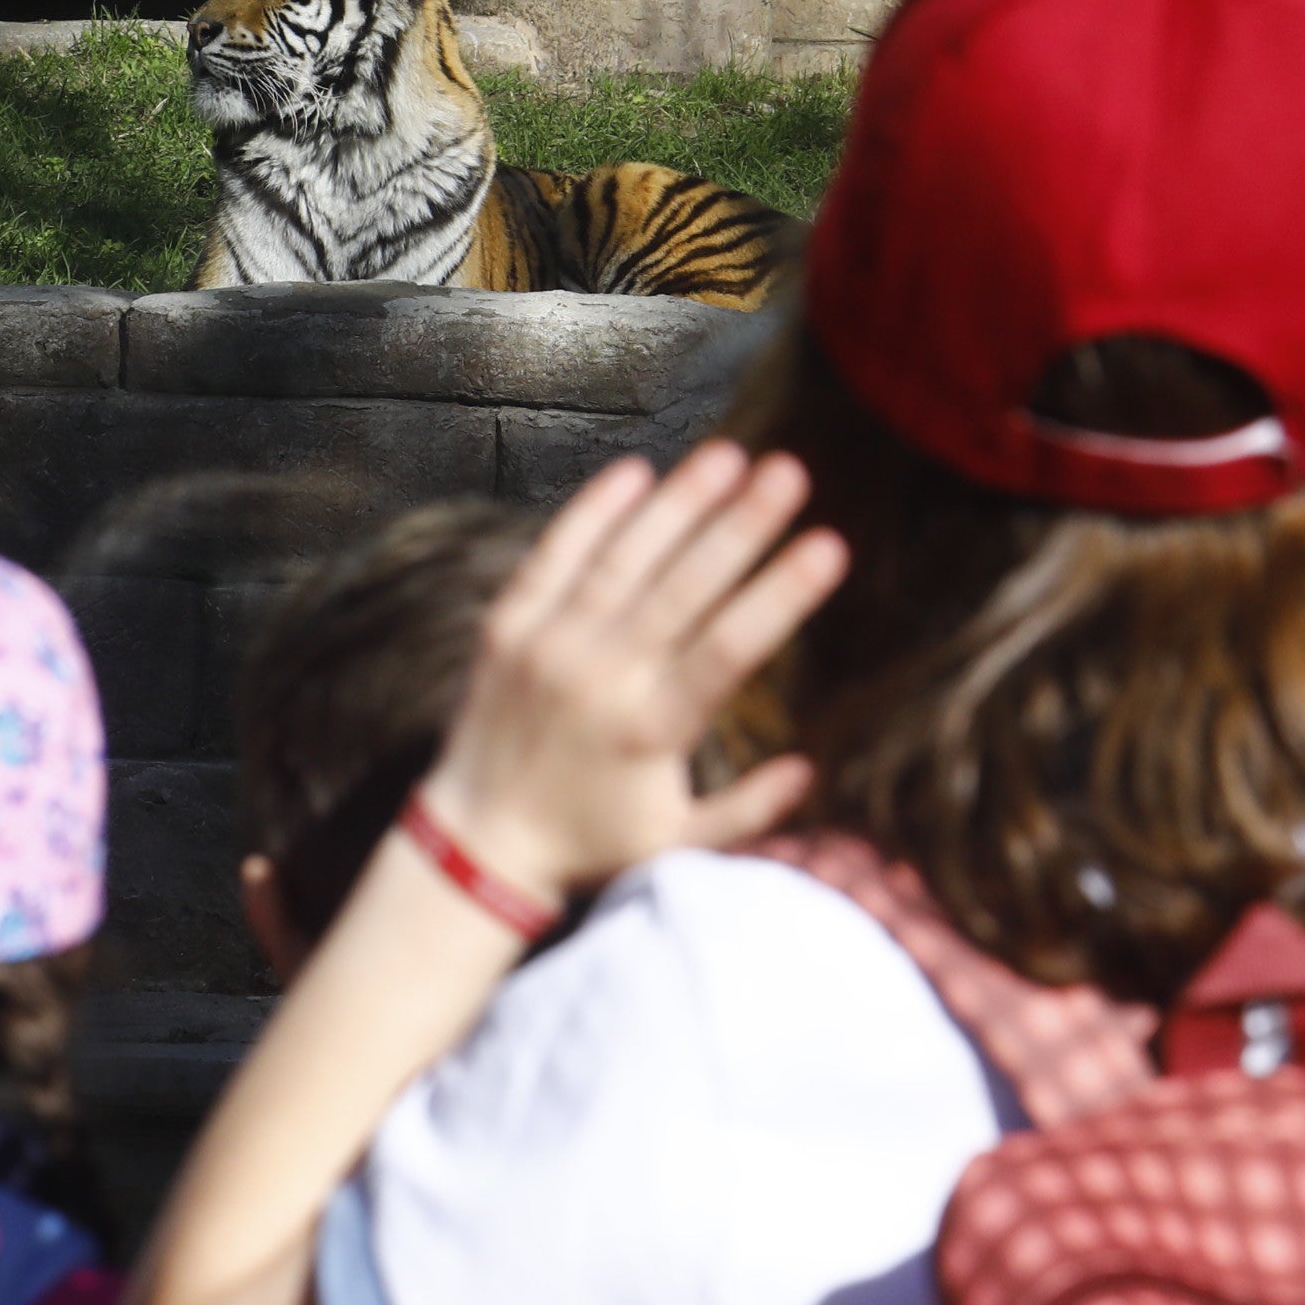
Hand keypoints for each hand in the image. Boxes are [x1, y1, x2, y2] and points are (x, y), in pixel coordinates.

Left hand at [416, 442, 847, 909]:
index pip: (729, 649)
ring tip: (729, 455)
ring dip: (678, 503)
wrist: (474, 844)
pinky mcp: (507, 626)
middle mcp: (601, 678)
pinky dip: (594, 512)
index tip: (829, 545)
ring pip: (624, 559)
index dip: (781, 594)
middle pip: (684, 587)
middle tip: (791, 470)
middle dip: (741, 525)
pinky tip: (637, 470)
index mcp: (651, 731)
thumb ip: (748, 810)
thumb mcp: (677, 848)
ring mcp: (549, 645)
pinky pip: (554, 556)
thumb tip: (809, 768)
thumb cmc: (587, 845)